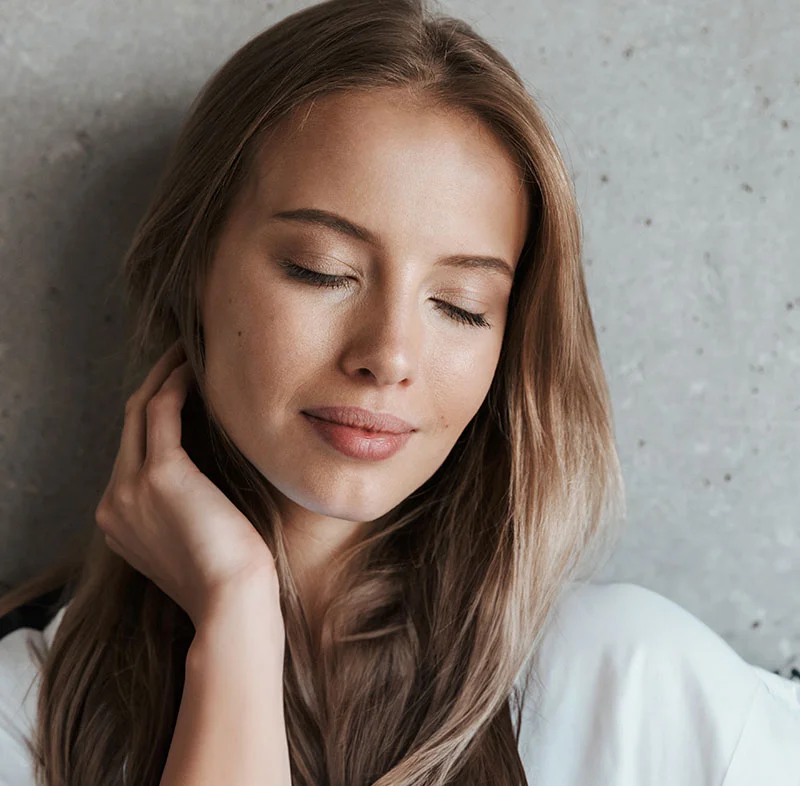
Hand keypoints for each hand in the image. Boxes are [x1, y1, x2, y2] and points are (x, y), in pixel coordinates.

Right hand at [95, 339, 281, 632]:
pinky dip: (177, 384)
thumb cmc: (229, 577)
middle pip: (130, 424)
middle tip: (184, 357)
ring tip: (191, 353)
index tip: (184, 389)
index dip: (156, 413)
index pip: (134, 451)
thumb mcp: (195, 540)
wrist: (232, 602)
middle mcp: (114, 501)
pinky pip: (161, 411)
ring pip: (141, 410)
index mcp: (120, 520)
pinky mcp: (157, 474)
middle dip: (156, 384)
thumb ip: (187, 508)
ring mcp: (128, 487)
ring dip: (165, 375)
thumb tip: (210, 481)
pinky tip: (197, 369)